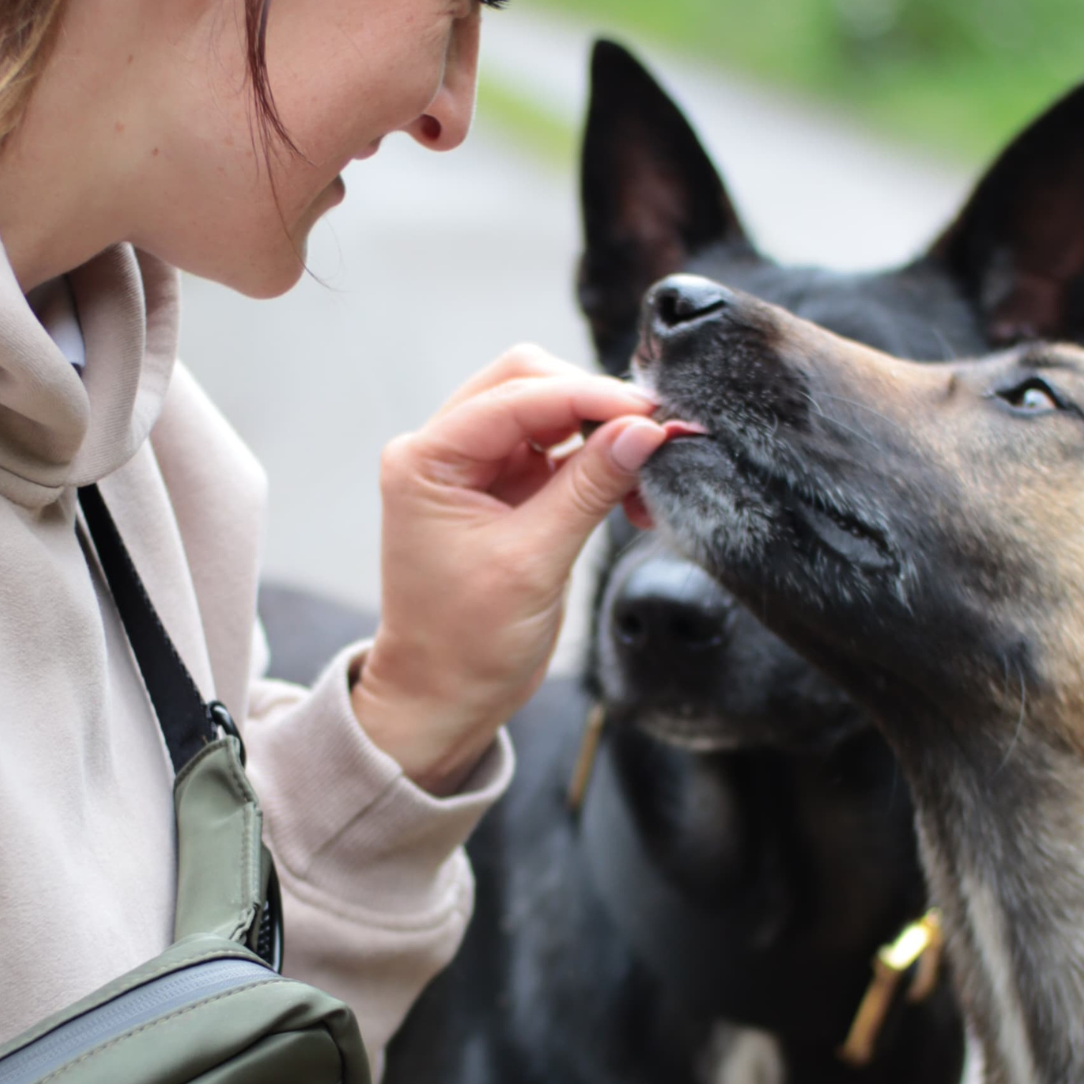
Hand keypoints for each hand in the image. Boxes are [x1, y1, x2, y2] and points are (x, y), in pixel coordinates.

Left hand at [351, 345, 671, 792]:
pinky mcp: (505, 491)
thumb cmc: (465, 645)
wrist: (443, 699)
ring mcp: (475, 469)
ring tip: (650, 472)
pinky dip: (599, 465)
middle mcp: (444, 452)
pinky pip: (560, 454)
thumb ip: (588, 489)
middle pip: (530, 384)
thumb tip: (644, 430)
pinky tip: (634, 495)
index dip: (589, 395)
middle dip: (595, 403)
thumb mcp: (534, 563)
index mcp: (427, 460)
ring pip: (550, 413)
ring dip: (603, 435)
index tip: (651, 412)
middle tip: (656, 432)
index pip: (517, 394)